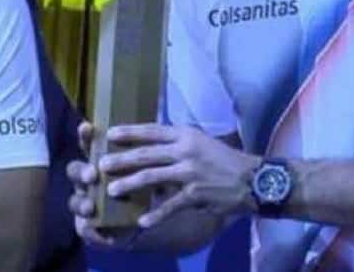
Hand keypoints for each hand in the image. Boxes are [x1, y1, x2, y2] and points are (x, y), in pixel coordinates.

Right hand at [64, 121, 138, 247]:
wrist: (138, 219)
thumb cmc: (138, 186)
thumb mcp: (142, 171)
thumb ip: (142, 159)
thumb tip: (153, 140)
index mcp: (98, 163)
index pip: (88, 146)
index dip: (85, 137)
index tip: (87, 127)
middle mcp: (86, 182)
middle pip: (74, 172)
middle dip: (81, 172)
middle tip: (92, 175)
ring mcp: (84, 203)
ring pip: (74, 201)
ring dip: (81, 203)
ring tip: (90, 206)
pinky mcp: (88, 226)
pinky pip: (84, 229)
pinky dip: (91, 231)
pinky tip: (101, 234)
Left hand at [99, 124, 258, 227]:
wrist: (253, 180)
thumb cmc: (224, 160)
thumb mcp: (201, 142)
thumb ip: (177, 143)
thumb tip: (150, 144)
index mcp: (185, 135)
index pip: (152, 130)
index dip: (130, 132)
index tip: (109, 134)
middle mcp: (186, 150)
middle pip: (146, 154)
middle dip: (121, 159)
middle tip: (100, 165)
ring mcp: (190, 172)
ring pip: (152, 177)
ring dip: (130, 184)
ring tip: (112, 191)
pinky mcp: (196, 193)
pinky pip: (170, 205)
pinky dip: (156, 214)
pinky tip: (142, 222)